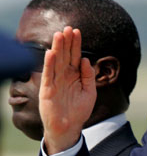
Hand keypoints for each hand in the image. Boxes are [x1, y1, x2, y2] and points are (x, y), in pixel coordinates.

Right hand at [39, 27, 95, 154]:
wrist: (70, 127)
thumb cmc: (80, 110)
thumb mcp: (90, 91)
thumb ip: (88, 76)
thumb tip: (85, 59)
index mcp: (74, 75)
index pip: (75, 55)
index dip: (75, 44)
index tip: (77, 31)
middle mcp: (64, 75)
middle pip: (65, 55)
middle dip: (66, 42)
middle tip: (68, 28)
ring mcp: (55, 81)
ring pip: (56, 61)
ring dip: (57, 48)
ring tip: (59, 35)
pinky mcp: (47, 89)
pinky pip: (49, 74)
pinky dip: (50, 64)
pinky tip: (51, 53)